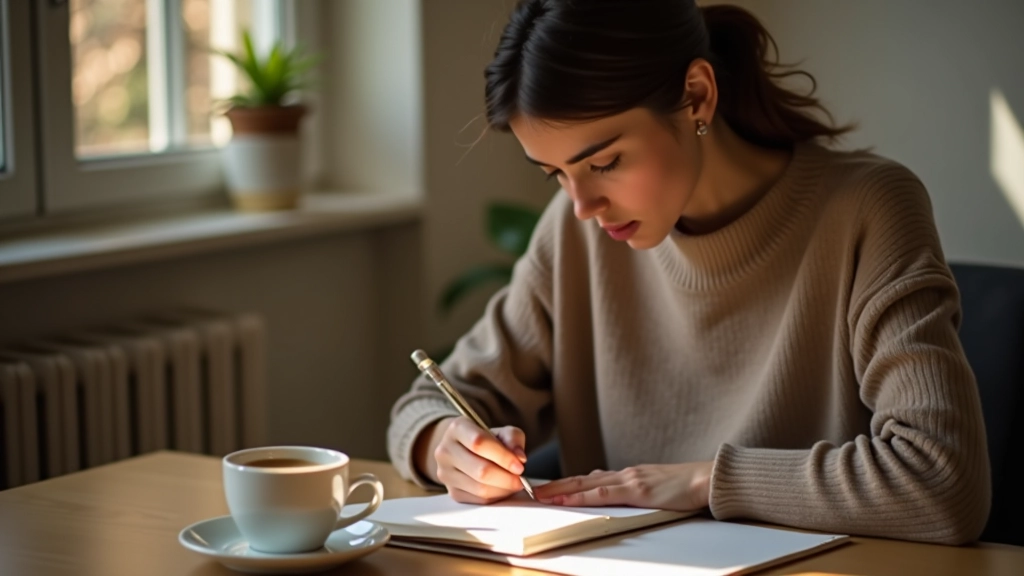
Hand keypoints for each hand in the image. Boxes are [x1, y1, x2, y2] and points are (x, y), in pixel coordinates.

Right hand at [427, 417, 528, 504]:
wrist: (463, 449)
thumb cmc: (486, 439)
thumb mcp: (501, 431)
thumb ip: (513, 439)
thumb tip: (520, 458)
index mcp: (457, 428)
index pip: (479, 443)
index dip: (503, 456)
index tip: (520, 465)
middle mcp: (445, 450)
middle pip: (480, 470)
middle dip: (506, 477)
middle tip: (521, 478)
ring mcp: (445, 473)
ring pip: (480, 488)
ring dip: (503, 489)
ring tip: (514, 483)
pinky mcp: (452, 492)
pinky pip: (478, 500)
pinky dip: (496, 497)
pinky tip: (503, 488)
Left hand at [533, 462, 713, 511]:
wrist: (706, 479)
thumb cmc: (686, 486)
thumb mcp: (656, 488)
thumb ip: (636, 491)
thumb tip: (619, 496)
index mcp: (628, 474)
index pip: (591, 478)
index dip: (568, 482)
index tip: (549, 486)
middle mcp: (624, 474)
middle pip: (582, 478)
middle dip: (556, 484)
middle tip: (533, 489)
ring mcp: (628, 480)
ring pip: (586, 484)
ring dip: (560, 489)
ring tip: (540, 494)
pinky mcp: (635, 490)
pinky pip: (601, 494)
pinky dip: (580, 496)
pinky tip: (565, 499)